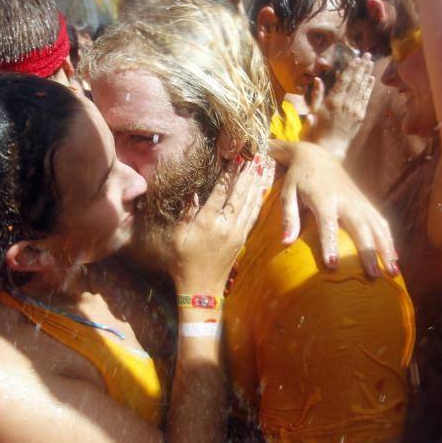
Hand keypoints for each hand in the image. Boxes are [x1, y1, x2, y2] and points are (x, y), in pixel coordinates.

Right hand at [169, 159, 263, 292]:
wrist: (201, 288)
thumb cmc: (183, 262)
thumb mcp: (178, 237)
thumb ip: (186, 214)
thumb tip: (193, 193)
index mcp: (207, 223)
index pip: (219, 192)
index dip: (228, 174)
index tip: (234, 158)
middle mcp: (225, 225)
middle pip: (239, 193)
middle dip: (247, 172)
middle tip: (255, 154)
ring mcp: (237, 232)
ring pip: (249, 202)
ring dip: (256, 182)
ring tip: (263, 165)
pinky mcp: (242, 238)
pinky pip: (253, 215)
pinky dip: (258, 200)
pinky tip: (263, 189)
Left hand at [279, 141, 397, 276]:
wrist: (316, 156)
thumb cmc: (298, 178)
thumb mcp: (287, 193)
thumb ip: (288, 217)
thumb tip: (286, 242)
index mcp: (323, 198)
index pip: (328, 224)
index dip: (330, 244)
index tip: (333, 265)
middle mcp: (346, 200)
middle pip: (360, 228)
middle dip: (369, 252)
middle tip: (375, 276)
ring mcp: (359, 200)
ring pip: (376, 226)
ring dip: (386, 249)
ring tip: (393, 273)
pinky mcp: (365, 202)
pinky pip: (381, 222)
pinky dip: (389, 239)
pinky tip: (394, 257)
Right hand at [305, 54, 374, 158]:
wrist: (330, 147)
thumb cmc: (317, 130)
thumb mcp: (313, 111)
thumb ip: (317, 95)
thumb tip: (318, 80)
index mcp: (333, 100)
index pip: (345, 80)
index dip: (351, 68)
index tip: (356, 58)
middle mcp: (346, 103)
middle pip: (356, 81)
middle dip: (362, 67)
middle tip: (367, 55)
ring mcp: (354, 109)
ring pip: (362, 88)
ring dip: (367, 74)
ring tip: (370, 62)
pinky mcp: (360, 116)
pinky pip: (365, 98)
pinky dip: (369, 88)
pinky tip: (371, 79)